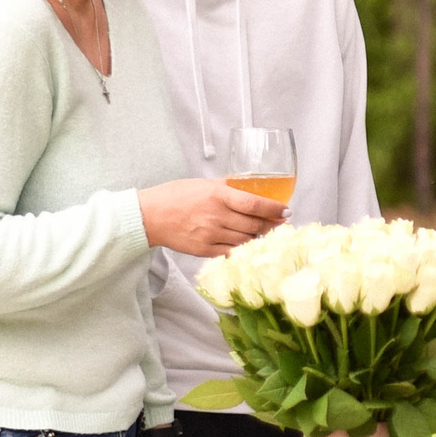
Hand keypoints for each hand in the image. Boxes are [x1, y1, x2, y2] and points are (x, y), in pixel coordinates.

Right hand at [136, 179, 287, 257]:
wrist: (149, 216)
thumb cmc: (175, 196)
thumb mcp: (203, 184)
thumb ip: (226, 187)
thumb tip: (249, 186)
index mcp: (217, 195)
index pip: (254, 204)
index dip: (274, 209)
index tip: (286, 211)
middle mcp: (216, 216)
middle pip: (254, 225)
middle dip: (272, 225)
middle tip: (281, 224)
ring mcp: (210, 235)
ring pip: (245, 240)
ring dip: (259, 237)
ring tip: (266, 233)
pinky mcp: (204, 250)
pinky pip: (231, 252)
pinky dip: (243, 248)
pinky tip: (248, 244)